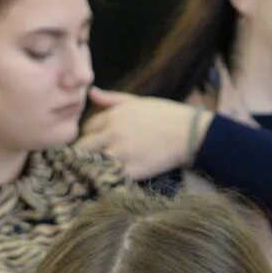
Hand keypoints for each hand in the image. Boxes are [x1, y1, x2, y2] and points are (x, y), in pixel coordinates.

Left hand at [75, 89, 200, 179]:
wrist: (188, 133)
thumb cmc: (165, 115)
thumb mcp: (137, 101)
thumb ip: (111, 99)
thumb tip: (91, 92)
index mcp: (113, 116)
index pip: (87, 128)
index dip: (90, 137)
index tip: (96, 144)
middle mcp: (113, 133)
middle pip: (83, 147)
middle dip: (84, 153)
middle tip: (89, 161)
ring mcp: (121, 153)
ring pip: (91, 163)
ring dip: (91, 168)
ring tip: (95, 172)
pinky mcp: (131, 171)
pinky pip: (108, 177)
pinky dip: (105, 179)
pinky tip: (109, 179)